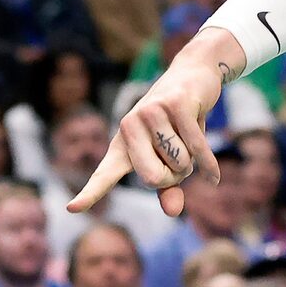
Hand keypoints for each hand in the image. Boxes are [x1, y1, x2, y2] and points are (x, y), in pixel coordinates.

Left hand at [79, 31, 236, 214]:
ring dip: (192, 161)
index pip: (104, 174)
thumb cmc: (177, 124)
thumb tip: (173, 212)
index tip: (72, 209)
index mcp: (122, 143)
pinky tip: (213, 176)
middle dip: (173, 177)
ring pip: (179, 163)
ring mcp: (151, 113)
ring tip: (188, 138)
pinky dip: (208, 165)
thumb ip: (168, 188)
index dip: (90, 193)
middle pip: (152, 179)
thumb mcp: (170, 158)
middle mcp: (129, 127)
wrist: (192, 74)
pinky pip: (196, 148)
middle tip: (178, 159)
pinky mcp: (176, 104)